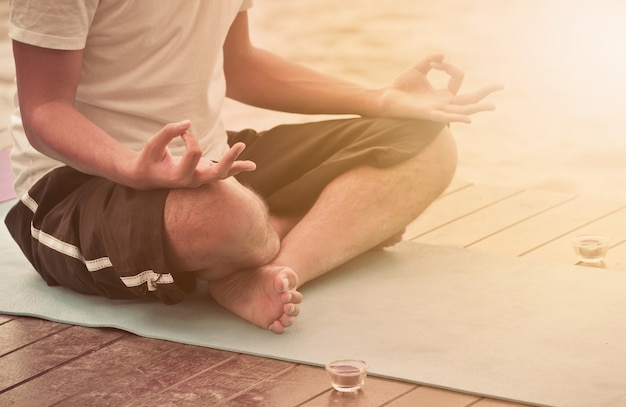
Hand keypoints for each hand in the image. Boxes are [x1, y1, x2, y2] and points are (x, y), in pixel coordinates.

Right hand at [128, 120, 255, 189]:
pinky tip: (250, 165)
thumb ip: (168, 132)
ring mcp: (199, 180)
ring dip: (237, 167)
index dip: (190, 137)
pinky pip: (222, 173)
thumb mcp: (152, 145)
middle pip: (216, 173)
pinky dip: (236, 168)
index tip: (182, 131)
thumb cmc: (148, 160)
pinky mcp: (203, 174)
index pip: (195, 152)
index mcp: (179, 177)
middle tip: (240, 145)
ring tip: (253, 165)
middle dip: (229, 160)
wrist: (146, 177)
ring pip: (222, 175)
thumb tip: (188, 123)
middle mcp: (192, 181)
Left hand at [377, 54, 502, 122]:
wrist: (385, 98)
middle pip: (469, 100)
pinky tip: (468, 119)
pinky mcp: (427, 114)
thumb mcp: (417, 70)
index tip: (435, 62)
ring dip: (477, 108)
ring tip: (492, 106)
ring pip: (461, 110)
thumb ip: (429, 61)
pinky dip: (456, 118)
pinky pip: (445, 117)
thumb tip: (442, 55)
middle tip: (501, 86)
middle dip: (485, 93)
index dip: (449, 66)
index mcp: (442, 95)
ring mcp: (437, 110)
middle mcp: (443, 104)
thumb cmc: (400, 87)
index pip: (457, 78)